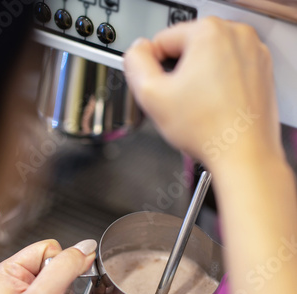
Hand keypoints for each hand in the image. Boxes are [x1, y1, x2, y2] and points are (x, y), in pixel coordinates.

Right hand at [124, 17, 284, 171]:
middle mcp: (237, 36)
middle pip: (188, 49)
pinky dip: (220, 88)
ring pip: (210, 61)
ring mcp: (253, 54)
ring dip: (199, 81)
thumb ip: (135, 65)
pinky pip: (230, 73)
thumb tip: (137, 53)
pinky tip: (216, 109)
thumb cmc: (208, 131)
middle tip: (181, 103)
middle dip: (179, 75)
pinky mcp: (262, 73)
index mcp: (209, 32)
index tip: (158, 88)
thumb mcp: (152, 96)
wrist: (244, 156)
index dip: (153, 67)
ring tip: (200, 108)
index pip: (163, 39)